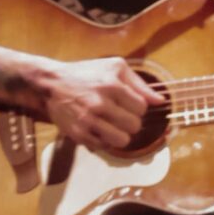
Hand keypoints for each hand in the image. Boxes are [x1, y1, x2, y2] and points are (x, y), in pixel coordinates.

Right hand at [38, 56, 162, 151]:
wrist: (53, 83)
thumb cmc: (87, 73)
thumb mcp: (115, 67)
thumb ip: (140, 84)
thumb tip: (161, 101)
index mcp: (111, 85)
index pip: (142, 108)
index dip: (138, 107)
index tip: (129, 104)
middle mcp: (100, 104)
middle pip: (134, 126)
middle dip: (131, 122)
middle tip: (121, 115)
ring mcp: (88, 121)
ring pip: (122, 140)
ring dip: (121, 135)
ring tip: (114, 126)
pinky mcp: (78, 134)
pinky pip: (104, 146)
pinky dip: (105, 140)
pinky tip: (99, 129)